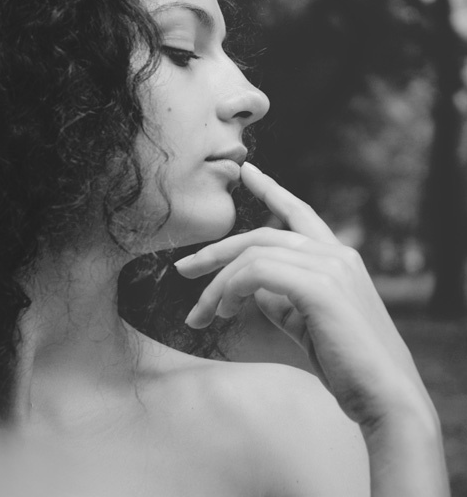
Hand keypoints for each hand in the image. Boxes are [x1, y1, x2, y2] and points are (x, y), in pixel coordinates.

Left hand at [175, 163, 431, 428]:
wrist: (385, 396)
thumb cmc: (346, 363)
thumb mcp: (308, 321)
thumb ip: (283, 296)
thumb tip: (250, 287)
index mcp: (338, 256)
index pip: (299, 212)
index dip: (271, 189)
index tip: (247, 171)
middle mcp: (336, 253)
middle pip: (261, 236)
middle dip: (216, 251)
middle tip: (182, 269)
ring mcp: (330, 266)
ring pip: (253, 256)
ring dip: (218, 284)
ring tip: (201, 315)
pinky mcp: (320, 286)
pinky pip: (258, 273)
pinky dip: (231, 289)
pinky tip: (224, 312)